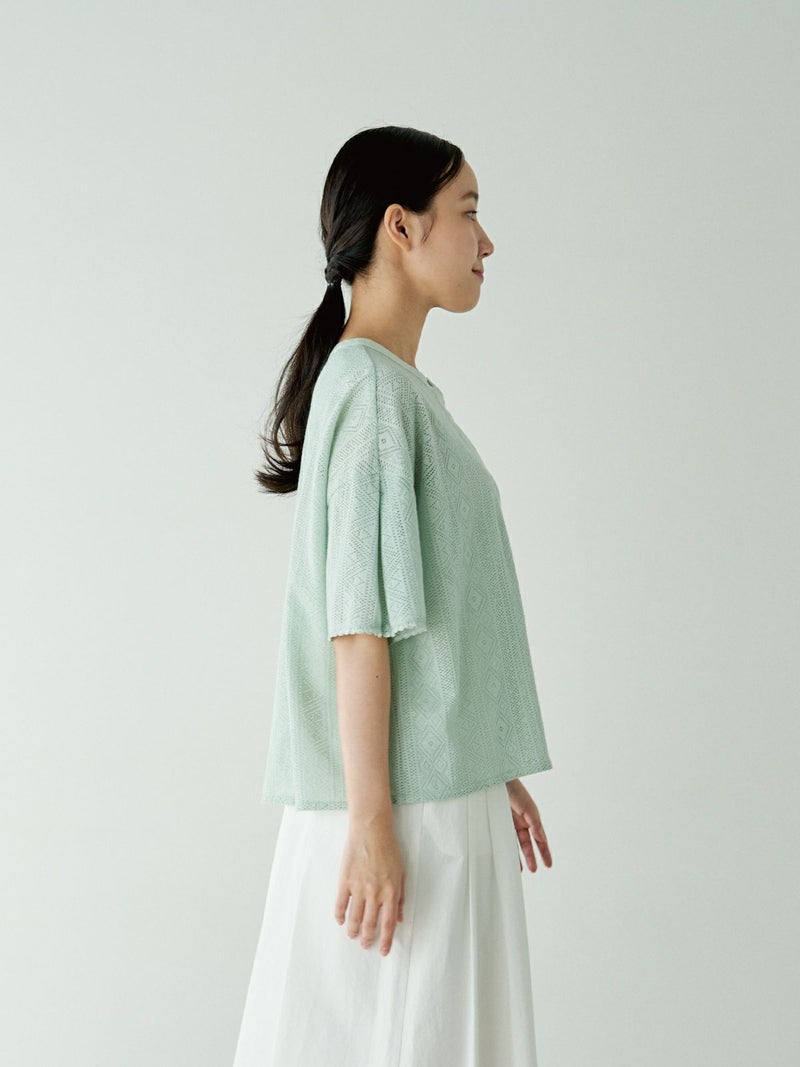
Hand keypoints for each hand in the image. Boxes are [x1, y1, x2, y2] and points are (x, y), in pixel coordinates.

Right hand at [333, 817, 404, 956]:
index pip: (388, 924)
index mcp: (390, 892)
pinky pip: (341, 903)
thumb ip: (400, 897)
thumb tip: (399, 918)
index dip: (385, 940)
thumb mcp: (401, 873)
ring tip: (352, 936)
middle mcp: (375, 894)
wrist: (371, 831)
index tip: (383, 951)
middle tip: (365, 944)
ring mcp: (358, 888)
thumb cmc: (389, 850)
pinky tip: (340, 920)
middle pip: (369, 924)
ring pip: (354, 917)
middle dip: (367, 938)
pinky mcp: (345, 881)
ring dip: (353, 930)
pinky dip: (340, 915)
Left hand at [505, 778, 552, 872]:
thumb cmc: (514, 789)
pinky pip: (501, 838)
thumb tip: (542, 839)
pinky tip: (502, 857)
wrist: (495, 778)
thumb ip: (535, 823)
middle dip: (531, 857)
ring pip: (513, 843)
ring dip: (516, 856)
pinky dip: (503, 848)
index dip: (544, 851)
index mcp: (530, 817)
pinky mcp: (496, 821)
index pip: (539, 838)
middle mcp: (519, 821)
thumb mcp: (528, 807)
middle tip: (534, 870)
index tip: (549, 865)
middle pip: (527, 843)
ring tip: (517, 870)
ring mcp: (507, 822)